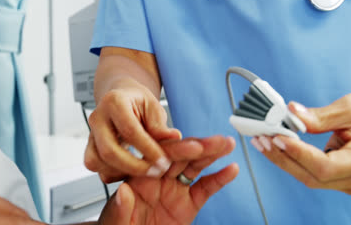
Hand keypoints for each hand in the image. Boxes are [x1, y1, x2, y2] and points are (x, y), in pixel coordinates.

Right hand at [84, 78, 180, 182]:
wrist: (122, 99)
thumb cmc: (138, 103)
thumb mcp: (153, 107)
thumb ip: (160, 125)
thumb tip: (174, 138)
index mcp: (114, 102)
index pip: (129, 130)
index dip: (148, 149)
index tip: (164, 161)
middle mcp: (97, 117)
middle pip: (109, 151)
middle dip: (135, 167)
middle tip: (157, 171)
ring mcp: (90, 133)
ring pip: (96, 161)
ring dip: (122, 172)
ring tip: (145, 171)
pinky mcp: (89, 146)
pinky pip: (95, 166)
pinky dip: (112, 173)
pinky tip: (131, 170)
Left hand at [99, 135, 238, 224]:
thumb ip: (119, 210)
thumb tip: (123, 190)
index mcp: (138, 178)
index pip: (158, 158)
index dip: (176, 150)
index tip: (192, 146)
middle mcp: (158, 179)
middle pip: (181, 157)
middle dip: (201, 147)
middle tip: (218, 140)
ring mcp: (174, 190)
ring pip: (195, 167)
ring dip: (212, 155)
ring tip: (228, 144)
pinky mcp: (187, 204)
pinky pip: (205, 188)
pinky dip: (219, 179)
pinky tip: (231, 169)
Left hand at [251, 92, 350, 194]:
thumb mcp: (350, 107)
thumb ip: (320, 116)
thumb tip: (292, 114)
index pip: (326, 166)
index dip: (298, 154)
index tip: (277, 138)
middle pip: (313, 176)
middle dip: (283, 157)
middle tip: (261, 138)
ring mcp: (349, 183)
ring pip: (308, 177)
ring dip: (282, 159)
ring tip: (262, 140)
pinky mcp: (338, 180)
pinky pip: (309, 173)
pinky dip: (290, 160)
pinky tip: (275, 146)